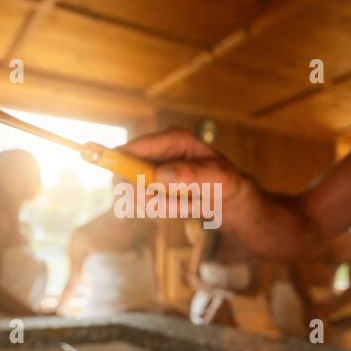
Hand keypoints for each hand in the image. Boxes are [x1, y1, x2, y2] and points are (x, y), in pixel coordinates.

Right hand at [119, 128, 258, 213]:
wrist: (228, 197)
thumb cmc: (226, 181)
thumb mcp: (217, 178)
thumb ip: (191, 175)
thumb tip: (159, 175)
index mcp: (173, 140)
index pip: (136, 147)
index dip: (122, 162)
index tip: (123, 184)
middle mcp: (159, 152)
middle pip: (128, 173)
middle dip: (150, 196)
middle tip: (176, 206)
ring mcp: (153, 169)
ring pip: (138, 194)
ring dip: (164, 206)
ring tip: (191, 205)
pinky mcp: (152, 186)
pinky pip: (147, 204)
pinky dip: (166, 210)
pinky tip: (185, 206)